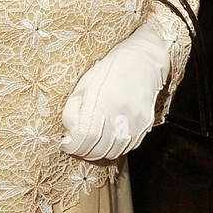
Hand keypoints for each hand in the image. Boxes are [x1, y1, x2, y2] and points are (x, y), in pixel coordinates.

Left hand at [59, 24, 170, 160]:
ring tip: (92, 142)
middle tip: (77, 145)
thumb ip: (72, 111)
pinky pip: (128, 147)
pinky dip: (115, 148)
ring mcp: (135, 121)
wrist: (143, 60)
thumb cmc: (110, 70)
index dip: (72, 146)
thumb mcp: (84, 85)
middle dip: (83, 151)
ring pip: (113, 152)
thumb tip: (69, 135)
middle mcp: (120, 113)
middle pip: (99, 149)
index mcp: (101, 100)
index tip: (66, 143)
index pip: (84, 137)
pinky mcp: (146, 124)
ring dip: (99, 152)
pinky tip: (109, 138)